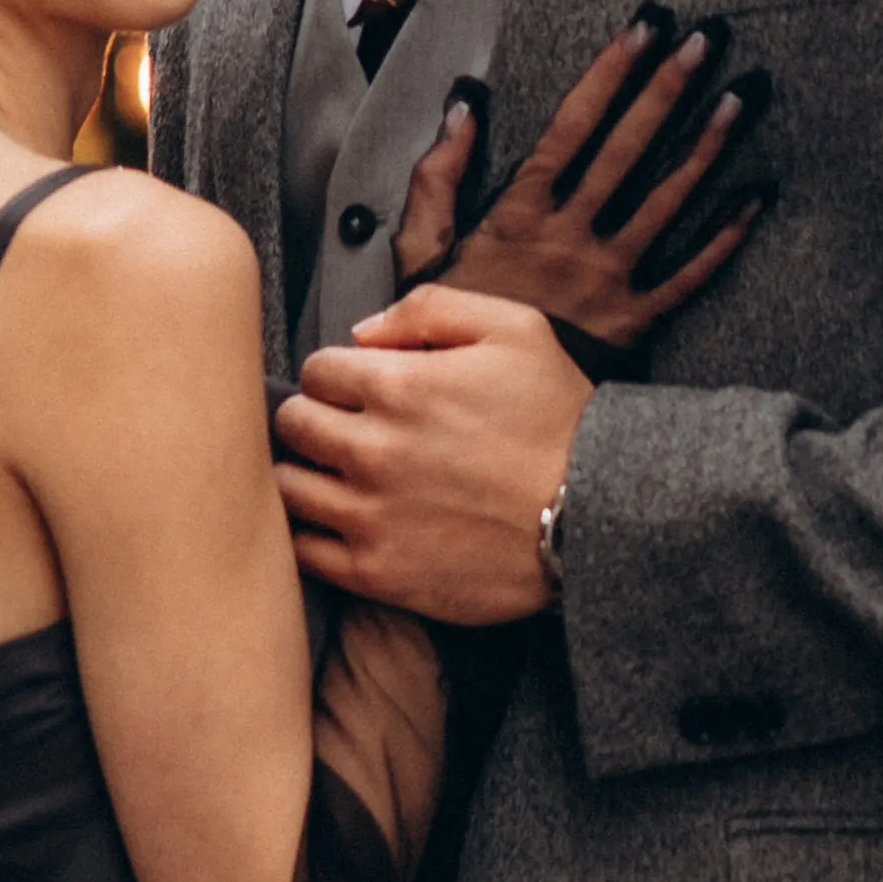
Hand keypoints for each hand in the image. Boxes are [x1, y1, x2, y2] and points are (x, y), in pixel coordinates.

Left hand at [274, 286, 595, 622]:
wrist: (597, 518)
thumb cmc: (560, 422)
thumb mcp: (515, 330)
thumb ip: (429, 309)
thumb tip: (361, 333)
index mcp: (399, 385)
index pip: (317, 370)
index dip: (339, 375)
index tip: (361, 391)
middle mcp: (373, 449)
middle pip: (292, 424)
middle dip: (314, 418)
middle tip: (346, 430)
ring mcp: (370, 515)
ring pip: (285, 486)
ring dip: (304, 474)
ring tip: (337, 477)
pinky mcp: (377, 572)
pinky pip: (303, 551)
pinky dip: (308, 533)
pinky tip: (337, 523)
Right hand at [391, 15, 770, 359]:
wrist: (471, 416)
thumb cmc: (448, 329)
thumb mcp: (419, 251)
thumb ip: (437, 176)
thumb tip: (464, 106)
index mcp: (518, 216)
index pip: (572, 128)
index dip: (611, 74)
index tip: (645, 28)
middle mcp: (569, 239)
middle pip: (628, 150)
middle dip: (669, 89)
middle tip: (707, 40)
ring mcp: (607, 279)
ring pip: (667, 202)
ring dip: (707, 146)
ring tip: (743, 95)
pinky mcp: (634, 322)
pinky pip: (688, 274)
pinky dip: (725, 236)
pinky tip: (758, 194)